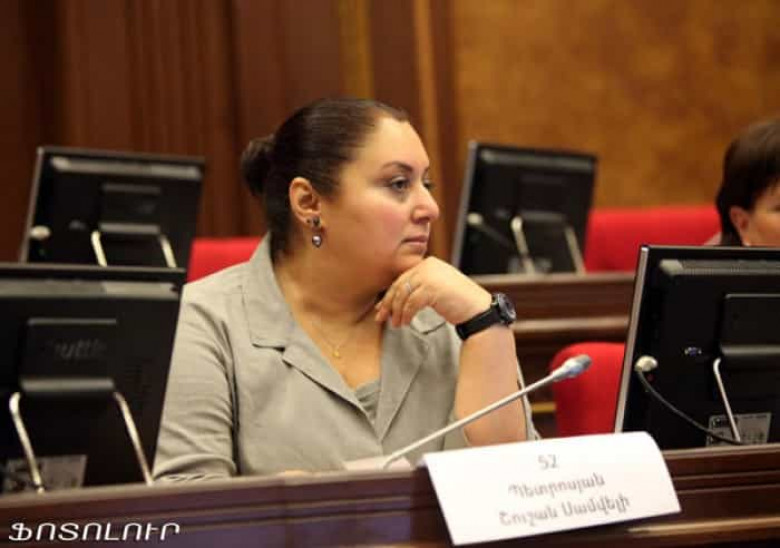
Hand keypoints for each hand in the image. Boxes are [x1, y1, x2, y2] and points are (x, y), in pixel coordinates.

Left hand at [374, 257, 490, 326]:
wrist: (478, 309)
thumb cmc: (458, 302)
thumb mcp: (436, 288)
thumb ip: (419, 287)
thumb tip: (394, 298)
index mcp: (429, 263)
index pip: (403, 278)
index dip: (390, 294)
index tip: (382, 307)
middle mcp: (428, 266)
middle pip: (400, 285)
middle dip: (388, 303)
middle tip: (381, 317)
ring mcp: (430, 276)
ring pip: (403, 295)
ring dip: (397, 312)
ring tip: (396, 324)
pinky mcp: (431, 288)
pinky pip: (410, 303)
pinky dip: (406, 315)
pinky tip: (405, 323)